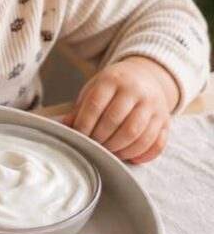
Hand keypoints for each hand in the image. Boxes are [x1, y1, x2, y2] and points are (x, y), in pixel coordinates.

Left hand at [61, 56, 179, 163]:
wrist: (145, 76)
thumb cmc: (114, 86)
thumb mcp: (94, 88)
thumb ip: (81, 107)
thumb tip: (67, 125)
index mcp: (113, 79)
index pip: (96, 105)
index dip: (84, 125)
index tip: (79, 136)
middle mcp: (136, 90)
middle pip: (116, 122)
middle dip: (100, 140)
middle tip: (93, 147)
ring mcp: (154, 106)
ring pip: (137, 135)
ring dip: (119, 150)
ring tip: (108, 153)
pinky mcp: (166, 120)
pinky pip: (157, 144)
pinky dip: (142, 155)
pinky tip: (130, 157)